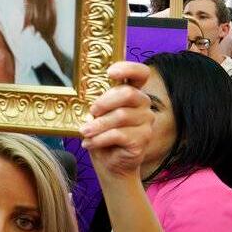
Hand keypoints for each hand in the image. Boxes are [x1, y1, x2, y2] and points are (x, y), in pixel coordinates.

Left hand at [80, 62, 153, 178]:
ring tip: (84, 132)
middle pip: (128, 94)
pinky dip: (99, 139)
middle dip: (104, 103)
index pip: (140, 73)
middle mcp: (144, 104)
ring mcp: (146, 122)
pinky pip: (119, 134)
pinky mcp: (143, 139)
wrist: (109, 163)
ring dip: (97, 125)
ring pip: (121, 116)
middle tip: (91, 113)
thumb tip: (91, 103)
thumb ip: (98, 103)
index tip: (110, 72)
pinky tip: (89, 143)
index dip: (128, 69)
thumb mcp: (96, 115)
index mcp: (132, 93)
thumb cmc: (101, 135)